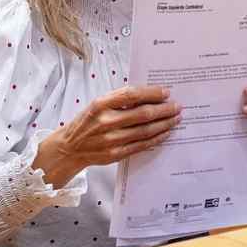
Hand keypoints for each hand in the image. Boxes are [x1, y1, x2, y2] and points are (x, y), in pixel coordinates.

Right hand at [34, 85, 180, 187]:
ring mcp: (111, 140)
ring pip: (145, 131)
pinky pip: (142, 145)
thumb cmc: (86, 123)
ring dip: (164, 124)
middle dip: (164, 109)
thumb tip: (148, 95)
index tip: (166, 92)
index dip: (151, 93)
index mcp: (100, 105)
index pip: (132, 95)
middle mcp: (106, 122)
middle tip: (177, 106)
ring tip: (175, 119)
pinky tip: (165, 133)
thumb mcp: (97, 104)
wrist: (70, 148)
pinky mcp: (116, 154)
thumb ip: (119, 99)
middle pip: (143, 114)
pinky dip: (156, 138)